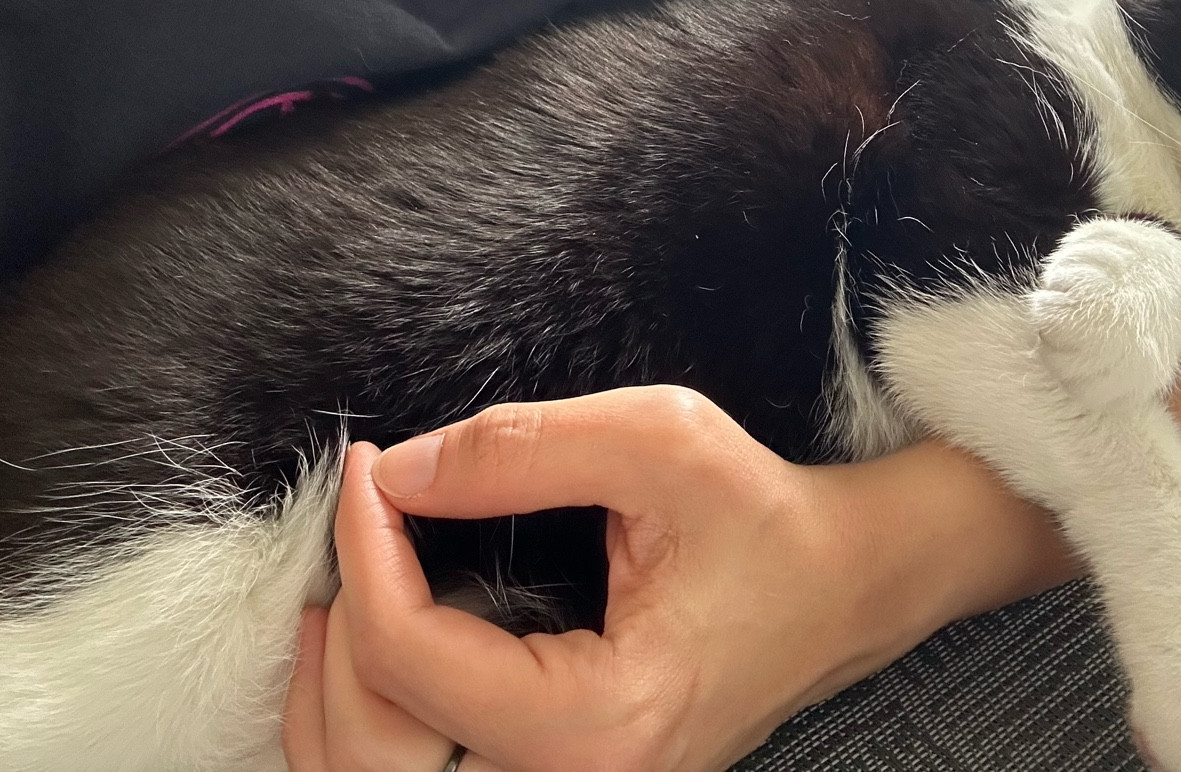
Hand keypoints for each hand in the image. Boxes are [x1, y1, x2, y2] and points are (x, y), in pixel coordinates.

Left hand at [284, 387, 896, 771]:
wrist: (846, 583)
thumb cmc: (765, 517)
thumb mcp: (657, 440)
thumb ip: (519, 449)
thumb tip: (397, 473)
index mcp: (604, 723)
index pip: (415, 660)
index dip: (367, 553)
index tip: (369, 469)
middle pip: (378, 750)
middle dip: (341, 629)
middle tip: (356, 519)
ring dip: (335, 694)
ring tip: (338, 589)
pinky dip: (369, 722)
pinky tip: (365, 645)